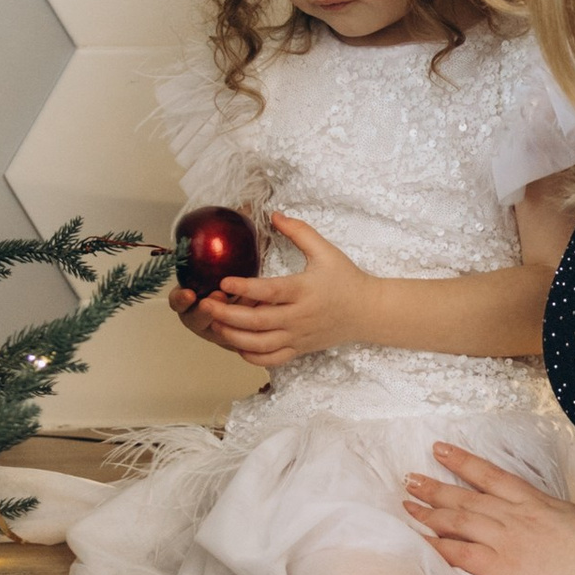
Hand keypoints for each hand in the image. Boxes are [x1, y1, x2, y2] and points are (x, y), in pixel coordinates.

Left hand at [186, 214, 379, 365]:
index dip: (245, 287)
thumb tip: (274, 214)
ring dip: (233, 336)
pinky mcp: (299, 349)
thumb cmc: (346, 279)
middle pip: (258, 322)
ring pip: (260, 344)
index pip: (270, 291)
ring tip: (214, 323)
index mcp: (305, 290)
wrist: (368, 312)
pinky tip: (236, 343)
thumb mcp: (326, 251)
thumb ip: (300, 231)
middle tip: (206, 303)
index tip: (224, 280)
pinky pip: (270, 359)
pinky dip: (249, 355)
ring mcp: (298, 337)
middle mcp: (299, 317)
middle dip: (228, 314)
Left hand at [404, 444, 574, 574]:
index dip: (462, 461)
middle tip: (409, 478)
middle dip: (434, 487)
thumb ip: (555, 518)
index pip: (490, 474)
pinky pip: (460, 555)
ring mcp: (505, 539)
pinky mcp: (500, 568)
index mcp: (535, 501)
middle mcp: (514, 515)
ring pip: (456, 520)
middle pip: (465, 496)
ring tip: (407, 505)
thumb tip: (550, 523)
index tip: (440, 450)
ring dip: (428, 513)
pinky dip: (437, 547)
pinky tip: (420, 542)